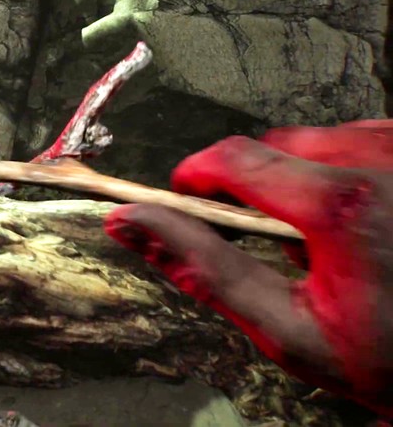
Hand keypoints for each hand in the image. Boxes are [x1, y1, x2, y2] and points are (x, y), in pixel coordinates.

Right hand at [103, 120, 392, 416]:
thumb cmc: (389, 359)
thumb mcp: (286, 329)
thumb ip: (202, 269)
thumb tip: (129, 222)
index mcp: (340, 205)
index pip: (238, 156)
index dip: (199, 173)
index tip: (187, 191)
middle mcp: (384, 163)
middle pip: (281, 141)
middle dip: (258, 181)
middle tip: (273, 237)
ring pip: (326, 136)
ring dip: (307, 173)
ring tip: (325, 235)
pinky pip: (371, 137)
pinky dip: (352, 167)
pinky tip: (364, 217)